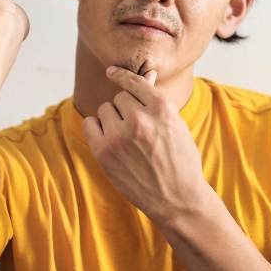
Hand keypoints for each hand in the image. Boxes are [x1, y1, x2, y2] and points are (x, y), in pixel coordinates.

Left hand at [81, 67, 210, 224]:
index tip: (111, 71)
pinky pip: (89, 124)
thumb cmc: (181, 161)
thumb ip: (157, 100)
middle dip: (126, 108)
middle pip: (119, 97)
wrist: (178, 199)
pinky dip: (96, 128)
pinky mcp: (104, 152)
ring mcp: (120, 136)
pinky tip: (108, 139)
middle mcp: (140, 119)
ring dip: (112, 119)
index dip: (121, 75)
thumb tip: (147, 73)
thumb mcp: (176, 125)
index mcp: (162, 108)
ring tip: (127, 138)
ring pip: (105, 109)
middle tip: (137, 129)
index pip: (134, 81)